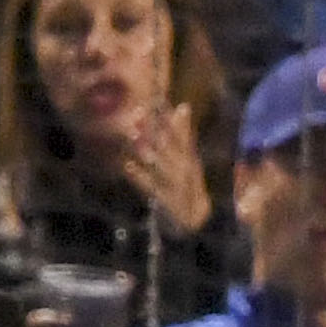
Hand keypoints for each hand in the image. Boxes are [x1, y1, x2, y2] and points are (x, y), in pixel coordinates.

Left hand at [119, 102, 211, 232]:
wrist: (198, 224)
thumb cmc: (188, 188)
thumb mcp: (190, 160)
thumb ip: (184, 134)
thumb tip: (183, 106)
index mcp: (189, 158)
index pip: (180, 135)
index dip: (168, 119)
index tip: (156, 102)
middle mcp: (183, 170)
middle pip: (169, 148)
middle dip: (154, 131)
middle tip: (138, 114)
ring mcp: (175, 186)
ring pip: (161, 166)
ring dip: (146, 150)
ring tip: (132, 134)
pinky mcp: (166, 202)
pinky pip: (151, 189)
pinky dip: (139, 178)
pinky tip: (127, 166)